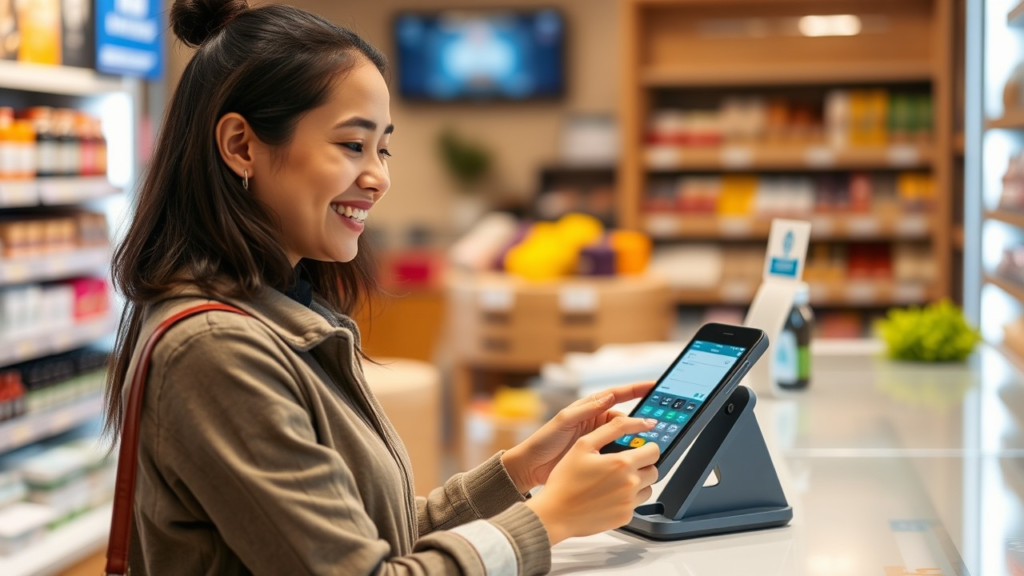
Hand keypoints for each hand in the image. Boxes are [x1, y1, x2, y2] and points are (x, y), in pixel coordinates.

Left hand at [502, 382, 654, 492]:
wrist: (531, 467)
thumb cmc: (544, 440)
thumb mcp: (564, 421)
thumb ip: (586, 409)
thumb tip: (609, 396)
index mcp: (590, 408)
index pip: (619, 395)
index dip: (637, 389)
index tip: (655, 386)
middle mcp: (597, 422)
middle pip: (627, 418)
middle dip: (643, 418)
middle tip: (661, 421)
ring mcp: (599, 440)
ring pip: (626, 436)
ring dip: (638, 439)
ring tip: (653, 441)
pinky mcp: (599, 456)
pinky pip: (619, 452)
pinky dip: (629, 454)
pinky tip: (638, 458)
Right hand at [525, 416, 660, 544]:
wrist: (555, 513)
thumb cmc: (566, 478)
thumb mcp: (584, 444)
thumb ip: (613, 429)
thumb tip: (640, 422)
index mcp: (622, 463)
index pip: (654, 451)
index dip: (647, 447)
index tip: (638, 448)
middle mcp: (630, 484)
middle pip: (654, 471)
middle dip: (642, 465)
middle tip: (623, 465)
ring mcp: (629, 503)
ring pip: (647, 489)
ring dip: (637, 483)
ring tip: (614, 481)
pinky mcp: (625, 517)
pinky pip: (635, 505)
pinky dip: (626, 499)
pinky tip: (607, 496)